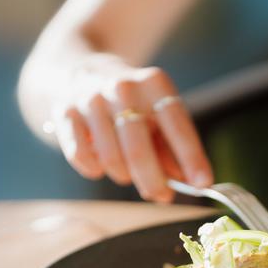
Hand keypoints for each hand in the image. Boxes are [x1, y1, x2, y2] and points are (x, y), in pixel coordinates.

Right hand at [48, 53, 212, 202]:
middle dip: (153, 181)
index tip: (203, 183)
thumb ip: (172, 148)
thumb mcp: (157, 115)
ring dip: (124, 175)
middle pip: (139, 148)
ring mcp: (90, 99)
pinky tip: (100, 166)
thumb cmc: (131, 103)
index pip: (176, 123)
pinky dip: (93, 169)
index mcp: (153, 83)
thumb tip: (192, 182)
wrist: (80, 71)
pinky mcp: (64, 112)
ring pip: (111, 158)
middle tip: (163, 196)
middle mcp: (121, 87)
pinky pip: (80, 156)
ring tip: (128, 172)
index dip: (191, 156)